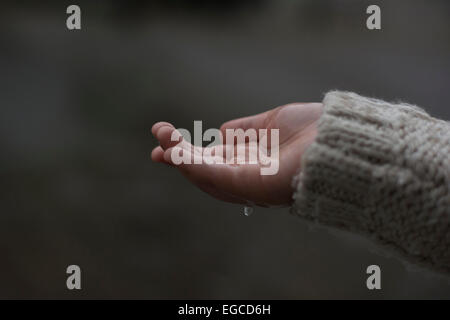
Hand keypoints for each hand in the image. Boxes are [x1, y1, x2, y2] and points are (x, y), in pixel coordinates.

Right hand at [151, 103, 321, 206]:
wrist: (339, 138)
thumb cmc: (314, 129)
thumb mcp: (273, 122)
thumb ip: (246, 128)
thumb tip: (222, 130)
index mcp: (253, 162)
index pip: (214, 159)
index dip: (190, 150)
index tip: (167, 137)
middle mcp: (248, 176)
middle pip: (205, 170)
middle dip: (178, 157)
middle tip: (156, 143)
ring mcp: (249, 183)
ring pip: (206, 175)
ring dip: (180, 158)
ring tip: (160, 141)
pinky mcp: (251, 186)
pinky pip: (216, 177)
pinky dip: (193, 166)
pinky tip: (175, 153)